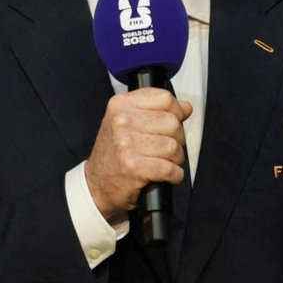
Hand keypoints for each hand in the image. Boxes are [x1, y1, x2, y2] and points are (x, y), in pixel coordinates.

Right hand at [84, 87, 190, 221]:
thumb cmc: (114, 153)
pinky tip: (166, 175)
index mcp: (121, 105)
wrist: (95, 184)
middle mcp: (122, 121)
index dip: (176, 112)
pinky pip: (171, 169)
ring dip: (175, 159)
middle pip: (173, 123)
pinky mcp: (134, 167)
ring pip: (174, 147)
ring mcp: (126, 144)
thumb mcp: (128, 123)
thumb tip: (186, 107)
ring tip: (163, 162)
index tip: (170, 124)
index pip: (165, 98)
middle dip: (177, 139)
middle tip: (165, 149)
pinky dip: (175, 175)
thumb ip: (157, 111)